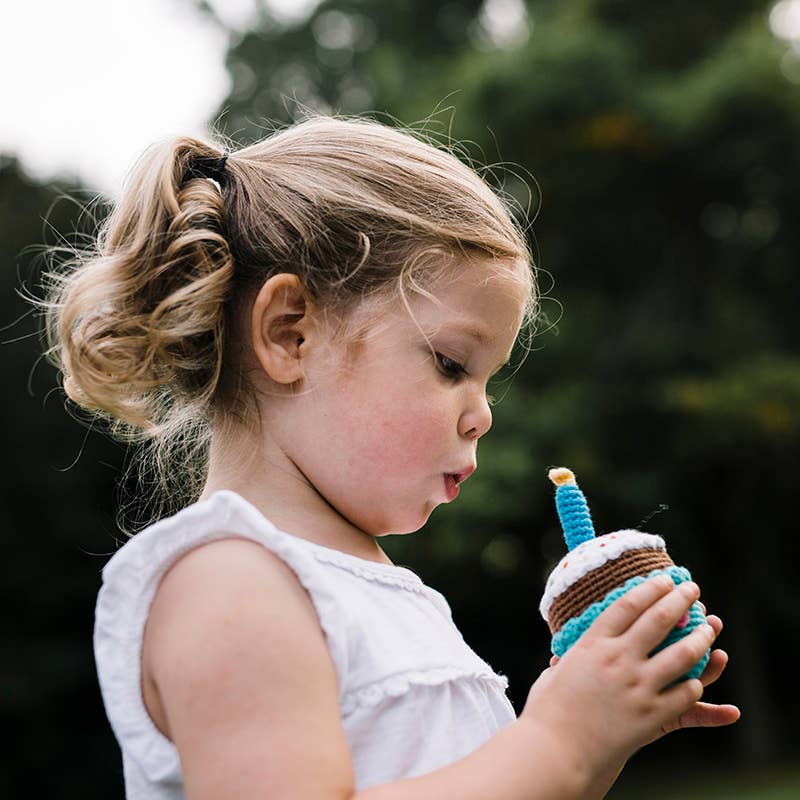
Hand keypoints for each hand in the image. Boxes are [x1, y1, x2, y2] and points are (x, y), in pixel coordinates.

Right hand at [547, 602, 740, 740]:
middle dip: (681, 599)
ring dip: (700, 637)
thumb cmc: (547, 712)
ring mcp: (637, 686)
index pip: (628, 605)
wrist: (556, 751)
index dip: (650, 589)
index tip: (664, 579)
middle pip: (659, 619)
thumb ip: (564, 664)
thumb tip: (559, 661)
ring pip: (682, 654)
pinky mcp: (651, 715)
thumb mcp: (553, 675)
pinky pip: (684, 694)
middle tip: (692, 588)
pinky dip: (694, 683)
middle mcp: (618, 659)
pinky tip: (697, 678)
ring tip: (710, 627)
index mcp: (593, 644)